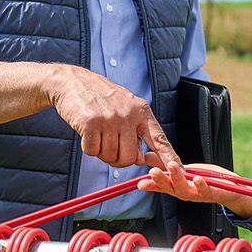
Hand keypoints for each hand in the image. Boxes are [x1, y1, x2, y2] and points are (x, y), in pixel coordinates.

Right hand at [43, 65, 182, 171]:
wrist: (73, 81)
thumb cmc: (101, 99)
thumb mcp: (126, 109)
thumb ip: (136, 133)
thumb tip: (142, 160)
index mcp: (141, 111)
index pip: (159, 139)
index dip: (169, 156)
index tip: (178, 170)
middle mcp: (128, 115)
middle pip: (131, 158)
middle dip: (119, 159)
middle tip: (110, 145)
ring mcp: (110, 118)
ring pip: (111, 157)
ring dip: (102, 152)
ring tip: (98, 134)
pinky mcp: (91, 123)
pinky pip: (92, 151)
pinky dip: (88, 148)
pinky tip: (87, 132)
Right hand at [141, 162, 251, 218]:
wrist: (231, 189)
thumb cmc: (206, 179)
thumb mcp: (185, 169)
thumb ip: (166, 165)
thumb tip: (146, 156)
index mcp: (178, 187)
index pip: (161, 187)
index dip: (151, 185)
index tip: (140, 183)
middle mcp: (185, 193)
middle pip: (170, 188)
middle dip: (160, 180)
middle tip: (153, 171)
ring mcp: (198, 194)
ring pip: (185, 189)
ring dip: (177, 179)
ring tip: (172, 167)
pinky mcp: (212, 193)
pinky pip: (205, 190)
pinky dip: (200, 185)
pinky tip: (196, 177)